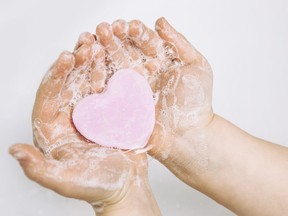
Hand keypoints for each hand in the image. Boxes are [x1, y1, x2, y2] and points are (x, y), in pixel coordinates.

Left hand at [9, 33, 153, 213]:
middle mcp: (69, 118)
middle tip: (85, 43)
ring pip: (87, 82)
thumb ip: (38, 169)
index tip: (67, 57)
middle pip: (68, 84)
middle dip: (76, 62)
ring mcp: (90, 113)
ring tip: (98, 44)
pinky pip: (107, 88)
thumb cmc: (96, 187)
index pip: (48, 98)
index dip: (56, 76)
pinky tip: (114, 59)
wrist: (126, 187)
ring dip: (92, 62)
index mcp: (53, 130)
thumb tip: (13, 150)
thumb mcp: (66, 181)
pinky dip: (110, 73)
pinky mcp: (108, 111)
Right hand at [93, 18, 212, 174]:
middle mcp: (142, 72)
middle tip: (105, 29)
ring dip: (101, 53)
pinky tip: (90, 63)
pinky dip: (96, 74)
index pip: (142, 40)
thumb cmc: (196, 103)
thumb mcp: (196, 66)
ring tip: (92, 41)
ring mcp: (129, 87)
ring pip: (111, 65)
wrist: (187, 135)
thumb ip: (179, 42)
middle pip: (124, 50)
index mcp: (159, 61)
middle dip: (112, 38)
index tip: (126, 26)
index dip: (133, 32)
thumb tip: (160, 21)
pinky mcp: (120, 103)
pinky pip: (106, 86)